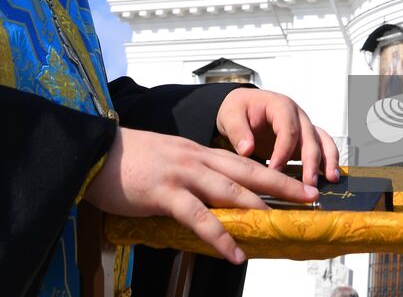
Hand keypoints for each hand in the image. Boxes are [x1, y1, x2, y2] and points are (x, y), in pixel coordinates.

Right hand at [83, 126, 318, 263]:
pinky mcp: (165, 193)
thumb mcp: (165, 162)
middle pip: (248, 171)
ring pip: (230, 190)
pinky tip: (235, 252)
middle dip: (282, 184)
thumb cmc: (126, 160)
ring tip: (282, 224)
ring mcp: (182, 174)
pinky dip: (220, 236)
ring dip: (259, 209)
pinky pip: (199, 217)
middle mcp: (196, 159)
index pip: (244, 161)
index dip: (273, 172)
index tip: (298, 181)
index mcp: (198, 152)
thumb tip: (204, 202)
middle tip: (310, 196)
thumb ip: (187, 178)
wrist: (92, 151)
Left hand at [214, 87, 340, 186]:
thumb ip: (237, 131)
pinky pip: (322, 146)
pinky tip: (329, 176)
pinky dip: (328, 159)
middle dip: (311, 161)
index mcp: (280, 106)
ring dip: (327, 159)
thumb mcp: (230, 115)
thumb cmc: (238, 109)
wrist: (242, 107)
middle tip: (308, 184)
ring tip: (331, 178)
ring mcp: (303, 126)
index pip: (288, 129)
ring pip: (322, 140)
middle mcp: (297, 115)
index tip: (274, 171)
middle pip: (309, 137)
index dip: (283, 151)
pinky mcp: (304, 139)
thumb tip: (246, 150)